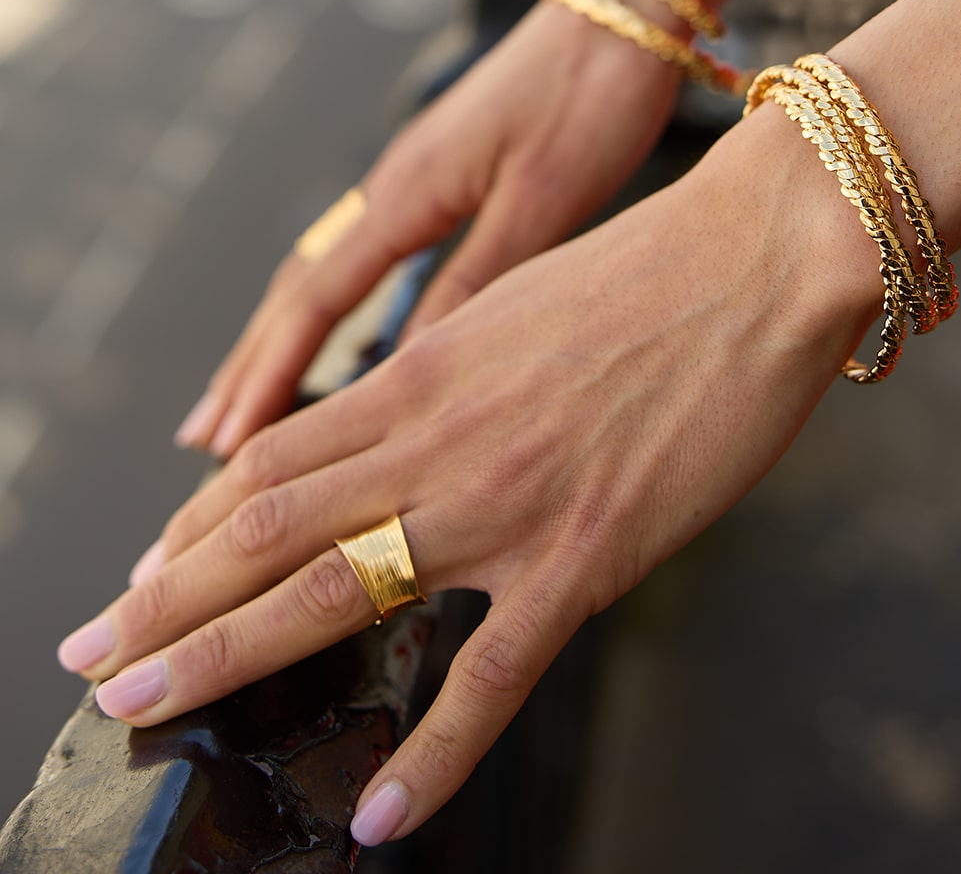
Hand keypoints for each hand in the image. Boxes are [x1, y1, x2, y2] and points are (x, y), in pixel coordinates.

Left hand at [58, 103, 881, 844]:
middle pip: (264, 527)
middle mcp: (435, 439)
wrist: (750, 262)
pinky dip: (432, 753)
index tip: (152, 565)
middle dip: (165, 597)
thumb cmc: (642, 274)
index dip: (197, 520)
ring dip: (224, 655)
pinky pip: (491, 676)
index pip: (276, 456)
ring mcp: (501, 504)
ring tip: (144, 709)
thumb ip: (447, 368)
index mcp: (422, 372)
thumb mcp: (511, 307)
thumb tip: (406, 407)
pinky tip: (383, 814)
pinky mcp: (583, 558)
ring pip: (333, 590)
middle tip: (94, 652)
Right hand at [175, 0, 682, 457]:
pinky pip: (358, 255)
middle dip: (248, 366)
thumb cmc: (589, 102)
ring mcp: (407, 181)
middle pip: (296, 289)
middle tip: (203, 437)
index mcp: (405, 196)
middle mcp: (389, 189)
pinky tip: (328, 327)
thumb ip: (472, 284)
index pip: (314, 302)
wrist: (620, 15)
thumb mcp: (538, 205)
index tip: (228, 442)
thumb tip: (407, 368)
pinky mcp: (435, 179)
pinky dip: (327, 304)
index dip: (269, 376)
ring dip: (277, 337)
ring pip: (319, 271)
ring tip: (243, 394)